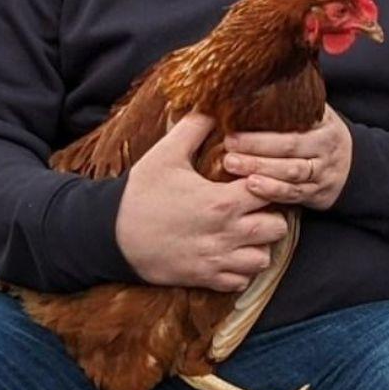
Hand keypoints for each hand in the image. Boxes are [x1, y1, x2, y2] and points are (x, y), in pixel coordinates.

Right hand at [117, 113, 290, 291]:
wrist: (111, 235)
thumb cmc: (140, 193)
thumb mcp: (165, 154)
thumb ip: (193, 128)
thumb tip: (212, 108)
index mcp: (223, 201)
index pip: (271, 191)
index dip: (268, 183)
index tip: (254, 180)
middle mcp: (227, 233)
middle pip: (277, 229)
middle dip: (271, 217)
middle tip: (256, 208)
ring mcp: (217, 260)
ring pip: (262, 259)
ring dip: (259, 246)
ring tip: (245, 233)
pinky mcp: (205, 279)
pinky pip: (241, 282)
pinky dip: (240, 271)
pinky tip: (229, 254)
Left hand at [221, 106, 353, 210]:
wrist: (352, 165)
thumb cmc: (321, 134)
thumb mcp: (317, 115)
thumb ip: (294, 103)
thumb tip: (256, 82)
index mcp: (324, 127)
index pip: (292, 127)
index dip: (263, 130)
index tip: (234, 126)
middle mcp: (324, 150)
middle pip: (289, 149)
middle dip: (256, 149)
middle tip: (228, 146)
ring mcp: (322, 174)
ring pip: (290, 174)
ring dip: (261, 170)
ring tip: (233, 166)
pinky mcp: (316, 194)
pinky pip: (294, 194)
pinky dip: (273, 192)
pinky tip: (252, 187)